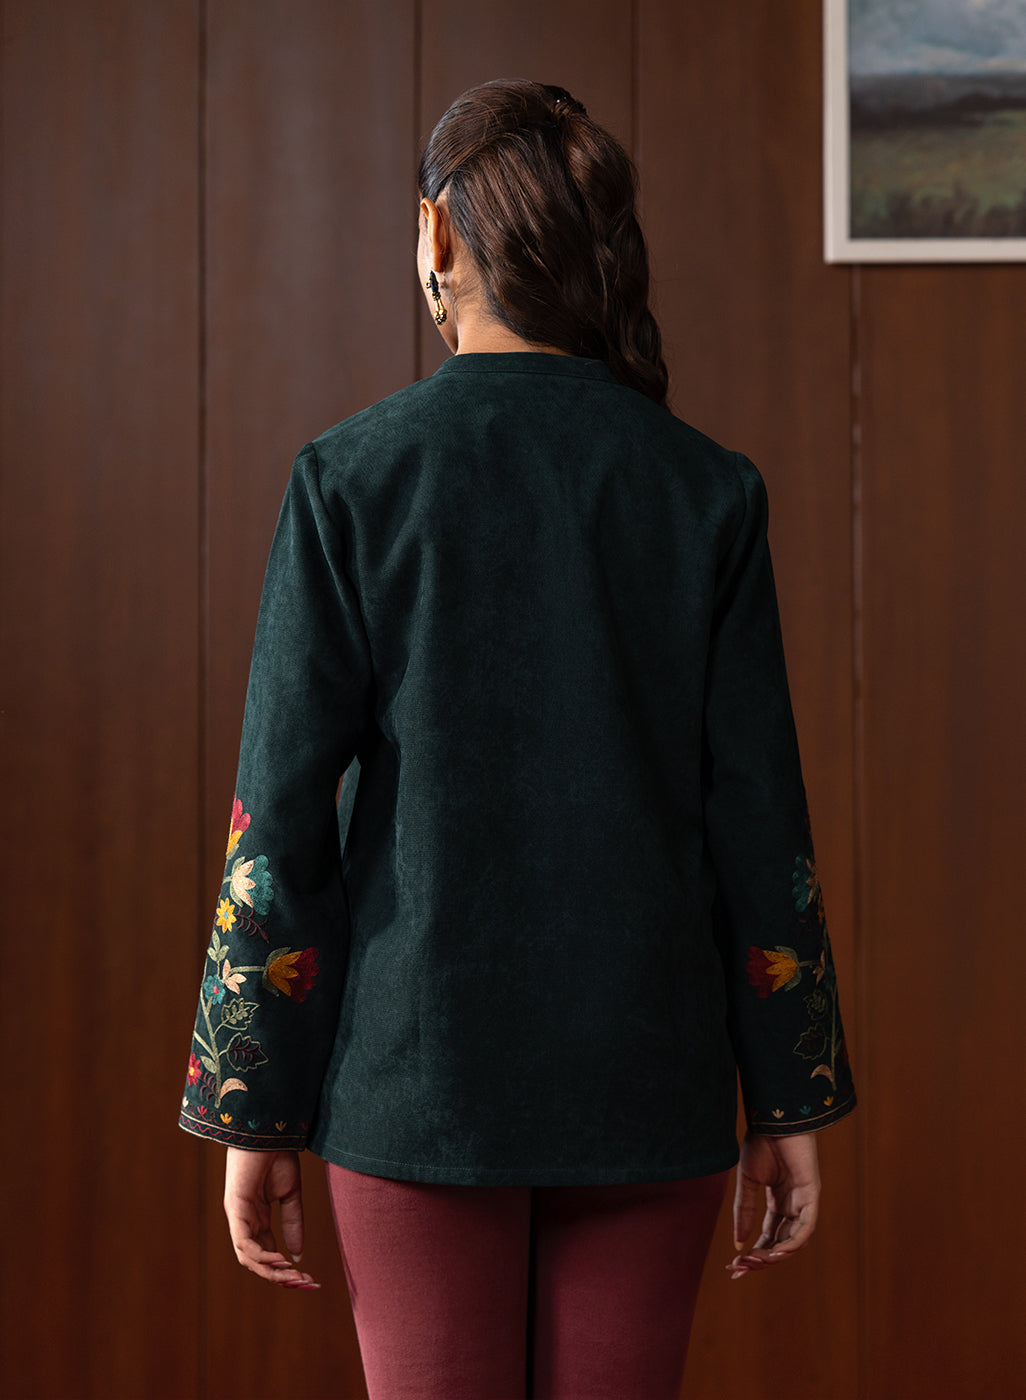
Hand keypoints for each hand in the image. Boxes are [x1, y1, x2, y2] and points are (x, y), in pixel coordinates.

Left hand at [223, 1147, 319, 1288]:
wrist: (268, 1131)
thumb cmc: (277, 1156)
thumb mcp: (291, 1194)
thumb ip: (293, 1223)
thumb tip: (298, 1255)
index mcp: (256, 1219)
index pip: (267, 1254)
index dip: (285, 1270)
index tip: (309, 1279)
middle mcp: (245, 1222)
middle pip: (258, 1262)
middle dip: (280, 1277)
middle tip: (305, 1284)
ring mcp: (238, 1217)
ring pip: (249, 1258)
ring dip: (272, 1271)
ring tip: (294, 1277)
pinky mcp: (235, 1209)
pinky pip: (244, 1243)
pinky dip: (261, 1255)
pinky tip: (280, 1260)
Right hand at [726, 1129, 819, 1279]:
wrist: (773, 1121)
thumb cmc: (761, 1143)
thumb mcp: (747, 1182)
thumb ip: (745, 1211)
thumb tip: (738, 1243)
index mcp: (777, 1203)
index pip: (767, 1237)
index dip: (753, 1254)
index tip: (734, 1267)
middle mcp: (792, 1207)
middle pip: (780, 1244)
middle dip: (760, 1259)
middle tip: (740, 1268)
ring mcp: (804, 1203)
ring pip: (793, 1242)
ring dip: (774, 1255)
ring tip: (754, 1260)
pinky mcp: (812, 1196)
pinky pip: (806, 1228)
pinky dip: (792, 1243)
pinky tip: (775, 1252)